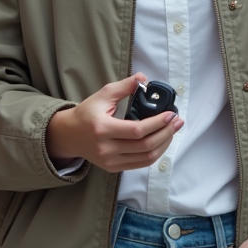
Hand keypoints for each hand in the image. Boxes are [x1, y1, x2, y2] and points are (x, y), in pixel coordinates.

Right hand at [45, 72, 183, 172]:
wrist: (69, 135)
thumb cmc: (87, 113)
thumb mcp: (103, 94)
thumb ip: (124, 86)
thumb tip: (144, 79)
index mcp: (102, 129)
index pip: (137, 130)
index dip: (157, 123)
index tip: (171, 114)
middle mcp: (106, 149)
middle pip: (145, 146)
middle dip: (166, 133)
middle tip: (177, 121)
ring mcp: (110, 161)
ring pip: (146, 158)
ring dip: (164, 144)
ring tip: (173, 130)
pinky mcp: (113, 168)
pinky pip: (140, 164)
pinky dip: (155, 153)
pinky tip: (162, 141)